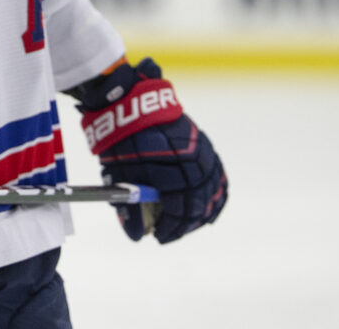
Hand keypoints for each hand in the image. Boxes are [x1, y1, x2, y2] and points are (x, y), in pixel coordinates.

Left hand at [76, 58, 226, 242]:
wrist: (130, 101)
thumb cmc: (122, 139)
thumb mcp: (121, 175)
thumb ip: (131, 207)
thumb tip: (136, 235)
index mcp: (175, 173)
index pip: (180, 212)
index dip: (170, 228)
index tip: (158, 236)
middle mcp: (195, 165)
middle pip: (198, 205)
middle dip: (184, 223)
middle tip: (170, 232)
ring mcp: (204, 154)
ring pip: (212, 192)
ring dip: (200, 210)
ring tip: (186, 222)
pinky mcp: (205, 145)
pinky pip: (217, 176)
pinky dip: (213, 193)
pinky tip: (206, 203)